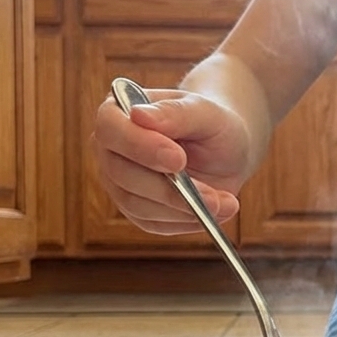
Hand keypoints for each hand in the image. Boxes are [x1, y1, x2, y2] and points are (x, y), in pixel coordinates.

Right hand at [93, 88, 245, 234]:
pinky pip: (154, 224)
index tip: (178, 159)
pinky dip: (187, 221)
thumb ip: (176, 113)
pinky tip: (217, 210)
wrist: (226, 150)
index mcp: (117, 112)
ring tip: (224, 203)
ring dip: (183, 208)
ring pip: (137, 205)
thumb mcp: (205, 112)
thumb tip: (139, 114)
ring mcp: (119, 183)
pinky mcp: (137, 210)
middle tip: (211, 196)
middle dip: (168, 189)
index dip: (140, 146)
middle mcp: (111, 150)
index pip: (110, 129)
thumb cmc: (212, 124)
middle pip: (122, 175)